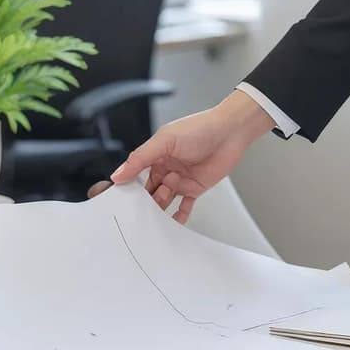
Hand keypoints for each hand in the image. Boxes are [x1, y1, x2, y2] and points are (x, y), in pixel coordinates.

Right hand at [103, 89, 276, 222]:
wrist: (230, 132)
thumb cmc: (200, 128)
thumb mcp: (164, 139)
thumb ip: (140, 158)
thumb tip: (118, 174)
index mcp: (155, 155)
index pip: (136, 175)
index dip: (130, 187)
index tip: (122, 200)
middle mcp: (166, 168)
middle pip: (149, 190)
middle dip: (146, 200)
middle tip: (142, 209)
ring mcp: (181, 179)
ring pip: (164, 199)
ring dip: (161, 206)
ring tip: (161, 205)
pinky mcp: (195, 188)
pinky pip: (184, 206)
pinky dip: (178, 215)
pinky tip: (173, 222)